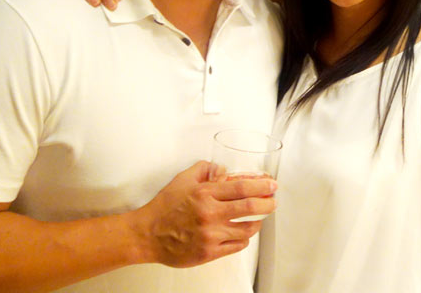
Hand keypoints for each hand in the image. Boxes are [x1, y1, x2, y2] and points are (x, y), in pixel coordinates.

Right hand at [132, 161, 277, 267]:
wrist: (147, 235)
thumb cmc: (164, 208)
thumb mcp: (182, 180)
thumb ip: (204, 170)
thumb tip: (222, 168)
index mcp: (205, 194)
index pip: (242, 187)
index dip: (261, 186)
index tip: (272, 185)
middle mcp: (210, 214)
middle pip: (250, 207)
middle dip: (268, 203)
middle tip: (273, 202)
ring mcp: (210, 235)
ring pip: (247, 229)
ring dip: (257, 223)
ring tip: (258, 219)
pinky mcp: (209, 252)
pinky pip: (236, 246)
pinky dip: (243, 239)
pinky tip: (241, 234)